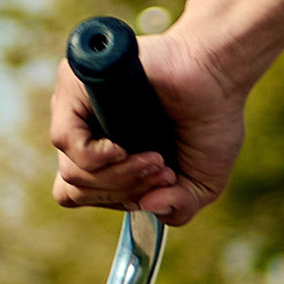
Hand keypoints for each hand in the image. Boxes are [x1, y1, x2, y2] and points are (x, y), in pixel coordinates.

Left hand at [48, 21, 247, 225]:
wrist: (217, 74)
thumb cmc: (210, 122)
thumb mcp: (201, 184)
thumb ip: (178, 209)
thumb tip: (146, 207)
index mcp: (105, 156)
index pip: (85, 195)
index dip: (120, 201)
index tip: (160, 187)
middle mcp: (87, 132)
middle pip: (77, 189)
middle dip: (125, 192)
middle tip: (164, 172)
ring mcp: (77, 109)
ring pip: (71, 171)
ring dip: (119, 177)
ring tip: (156, 159)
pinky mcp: (75, 85)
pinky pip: (65, 139)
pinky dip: (95, 156)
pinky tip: (121, 149)